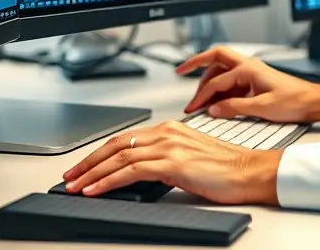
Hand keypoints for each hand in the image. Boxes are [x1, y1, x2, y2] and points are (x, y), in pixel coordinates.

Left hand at [62, 121, 281, 204]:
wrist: (250, 172)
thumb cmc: (226, 169)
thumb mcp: (189, 159)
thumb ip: (165, 160)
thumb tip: (139, 175)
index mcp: (172, 129)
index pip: (126, 138)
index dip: (100, 153)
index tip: (84, 167)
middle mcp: (168, 133)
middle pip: (117, 144)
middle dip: (88, 162)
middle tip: (69, 176)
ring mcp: (170, 146)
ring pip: (119, 156)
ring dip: (92, 173)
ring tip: (75, 186)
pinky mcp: (172, 164)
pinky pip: (130, 170)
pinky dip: (108, 181)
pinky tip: (96, 190)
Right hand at [179, 46, 319, 124]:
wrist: (313, 102)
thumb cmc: (294, 101)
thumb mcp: (262, 107)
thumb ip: (235, 108)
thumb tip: (213, 109)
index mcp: (249, 68)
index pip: (216, 80)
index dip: (202, 95)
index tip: (192, 108)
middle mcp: (249, 67)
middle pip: (216, 58)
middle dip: (197, 63)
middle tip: (180, 70)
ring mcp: (251, 73)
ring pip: (222, 69)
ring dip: (208, 80)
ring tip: (198, 98)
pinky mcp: (254, 83)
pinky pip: (231, 82)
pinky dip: (219, 90)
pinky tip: (215, 102)